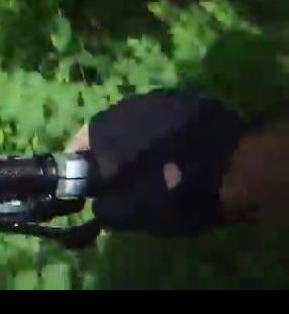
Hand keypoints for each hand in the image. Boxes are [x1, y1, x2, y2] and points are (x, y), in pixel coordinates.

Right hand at [76, 90, 246, 236]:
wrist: (237, 168)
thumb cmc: (173, 192)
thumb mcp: (131, 215)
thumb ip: (104, 208)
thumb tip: (98, 203)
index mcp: (101, 130)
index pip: (76, 147)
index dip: (82, 169)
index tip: (93, 188)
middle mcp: (122, 106)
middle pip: (106, 132)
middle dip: (111, 153)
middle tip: (125, 180)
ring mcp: (156, 98)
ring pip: (136, 123)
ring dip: (139, 142)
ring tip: (157, 167)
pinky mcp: (187, 99)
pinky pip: (165, 121)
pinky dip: (167, 136)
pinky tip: (181, 155)